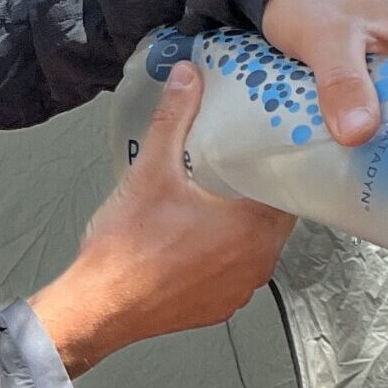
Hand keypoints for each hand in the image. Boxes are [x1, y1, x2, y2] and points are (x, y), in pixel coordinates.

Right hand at [28, 61, 293, 376]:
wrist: (97, 307)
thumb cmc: (124, 252)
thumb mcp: (150, 171)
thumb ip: (173, 118)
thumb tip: (186, 79)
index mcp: (252, 228)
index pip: (290, 188)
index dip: (280, 166)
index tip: (267, 150)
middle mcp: (255, 263)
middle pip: (275, 217)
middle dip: (258, 192)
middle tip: (238, 168)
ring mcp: (238, 290)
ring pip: (255, 247)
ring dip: (242, 226)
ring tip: (217, 201)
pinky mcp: (218, 307)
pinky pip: (235, 273)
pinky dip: (224, 256)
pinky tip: (199, 240)